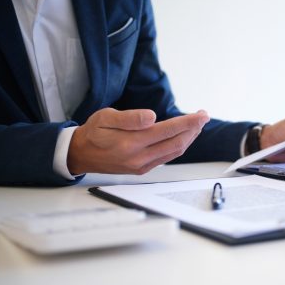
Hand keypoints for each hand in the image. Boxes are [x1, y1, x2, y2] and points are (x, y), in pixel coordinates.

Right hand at [67, 108, 209, 174]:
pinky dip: (179, 146)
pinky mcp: (143, 169)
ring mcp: (142, 166)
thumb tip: (152, 117)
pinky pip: (167, 157)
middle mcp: (139, 158)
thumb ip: (129, 118)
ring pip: (174, 152)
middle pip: (176, 144)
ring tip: (196, 125)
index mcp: (130, 143)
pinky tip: (183, 136)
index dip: (187, 123)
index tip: (200, 115)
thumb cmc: (93, 133)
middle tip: (203, 116)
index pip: (167, 131)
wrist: (81, 155)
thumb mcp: (104, 118)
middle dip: (193, 130)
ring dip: (189, 138)